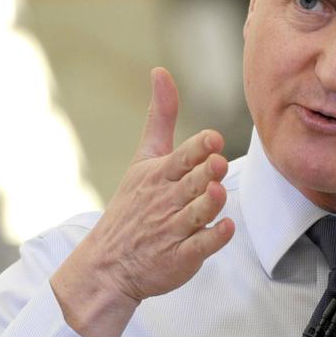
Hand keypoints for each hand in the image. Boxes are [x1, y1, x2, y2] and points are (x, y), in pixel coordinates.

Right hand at [51, 67, 234, 336]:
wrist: (109, 264)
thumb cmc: (133, 205)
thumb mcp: (143, 158)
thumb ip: (160, 117)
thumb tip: (161, 71)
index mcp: (159, 175)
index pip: (182, 157)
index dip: (199, 148)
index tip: (213, 139)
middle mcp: (167, 201)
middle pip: (191, 184)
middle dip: (204, 174)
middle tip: (216, 163)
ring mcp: (173, 231)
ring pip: (196, 215)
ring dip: (208, 204)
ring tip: (217, 192)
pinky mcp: (181, 258)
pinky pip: (199, 248)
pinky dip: (212, 239)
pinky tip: (226, 228)